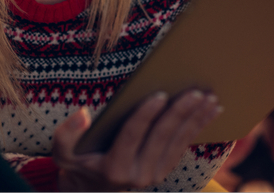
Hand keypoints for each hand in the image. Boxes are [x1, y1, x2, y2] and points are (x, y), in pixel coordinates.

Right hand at [52, 90, 220, 190]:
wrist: (93, 192)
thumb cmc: (78, 164)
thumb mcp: (63, 153)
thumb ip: (67, 134)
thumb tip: (83, 113)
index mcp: (113, 168)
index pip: (132, 136)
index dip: (145, 115)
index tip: (159, 94)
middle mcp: (137, 175)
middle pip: (161, 138)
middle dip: (180, 113)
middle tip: (195, 92)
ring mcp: (154, 175)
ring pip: (177, 142)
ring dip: (196, 119)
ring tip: (210, 98)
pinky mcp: (164, 170)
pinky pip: (183, 146)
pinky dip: (198, 126)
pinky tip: (211, 110)